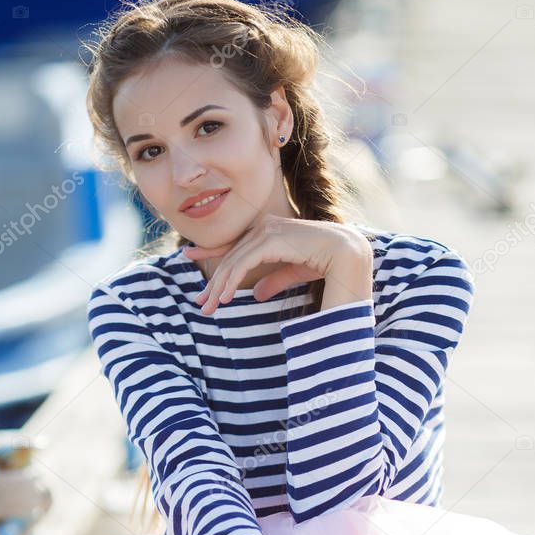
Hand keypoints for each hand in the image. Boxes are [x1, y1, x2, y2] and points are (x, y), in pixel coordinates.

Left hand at [183, 215, 371, 315]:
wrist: (345, 254)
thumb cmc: (324, 261)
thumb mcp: (292, 273)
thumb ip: (274, 281)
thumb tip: (257, 296)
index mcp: (268, 231)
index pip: (234, 242)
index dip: (210, 250)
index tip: (189, 256)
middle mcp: (264, 226)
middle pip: (230, 256)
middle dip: (214, 283)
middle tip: (201, 304)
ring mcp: (267, 230)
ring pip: (233, 261)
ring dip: (220, 287)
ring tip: (210, 308)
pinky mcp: (271, 239)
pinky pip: (244, 262)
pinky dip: (232, 281)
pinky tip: (226, 298)